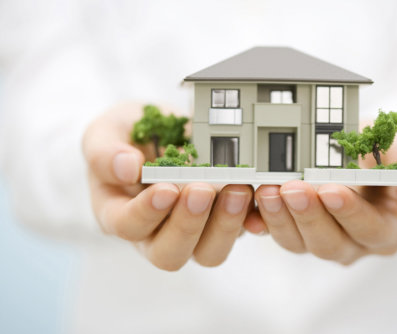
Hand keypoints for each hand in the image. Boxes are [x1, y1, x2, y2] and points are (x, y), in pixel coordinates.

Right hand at [82, 103, 252, 270]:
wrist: (161, 132)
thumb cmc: (128, 137)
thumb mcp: (105, 132)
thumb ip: (104, 151)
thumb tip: (127, 169)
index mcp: (120, 214)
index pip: (128, 227)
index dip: (146, 213)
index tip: (165, 189)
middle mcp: (155, 232)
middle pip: (169, 254)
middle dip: (188, 225)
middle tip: (202, 190)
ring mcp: (193, 230)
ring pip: (208, 252)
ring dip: (224, 225)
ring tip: (236, 190)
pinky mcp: (221, 220)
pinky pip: (239, 231)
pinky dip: (250, 218)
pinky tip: (257, 195)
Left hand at [246, 125, 396, 264]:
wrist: (370, 153)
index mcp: (386, 231)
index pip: (368, 230)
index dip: (350, 213)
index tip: (331, 189)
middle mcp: (353, 243)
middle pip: (328, 243)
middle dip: (308, 216)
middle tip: (291, 188)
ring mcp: (322, 238)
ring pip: (297, 242)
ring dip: (280, 217)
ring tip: (267, 189)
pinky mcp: (296, 227)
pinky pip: (276, 231)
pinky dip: (261, 220)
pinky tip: (250, 203)